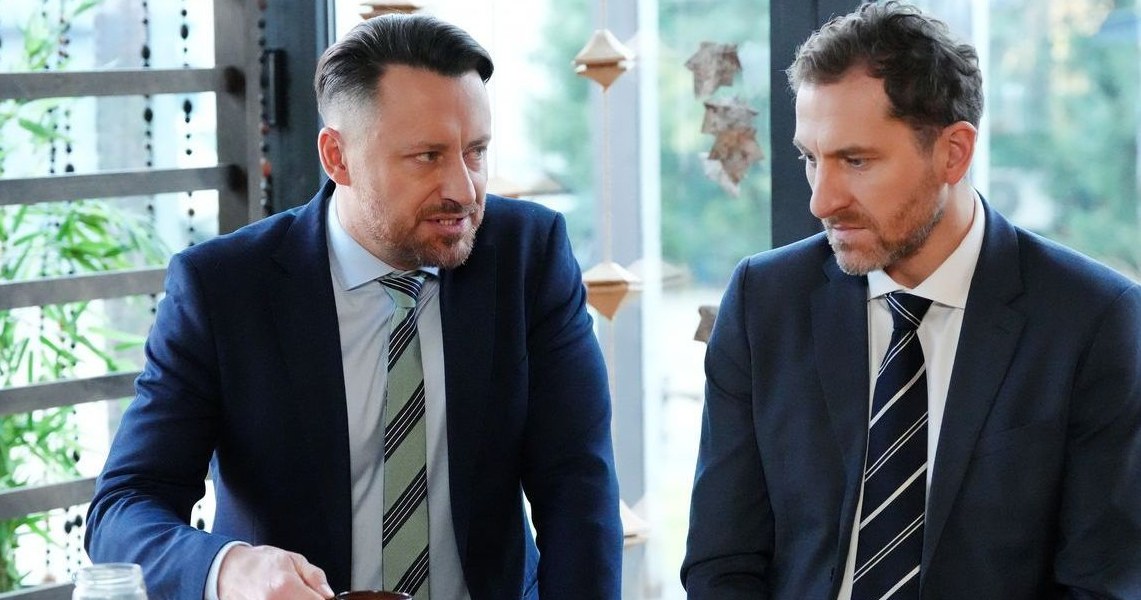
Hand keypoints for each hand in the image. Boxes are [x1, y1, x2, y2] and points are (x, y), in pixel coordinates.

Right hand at [217, 545, 334, 599]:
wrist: (230, 570)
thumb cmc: (260, 563)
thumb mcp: (293, 560)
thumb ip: (314, 577)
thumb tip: (328, 594)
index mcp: (285, 586)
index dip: (321, 599)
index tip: (320, 596)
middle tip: (301, 594)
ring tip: (287, 595)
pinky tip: (279, 598)